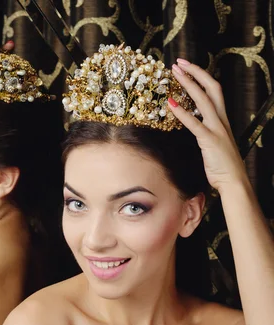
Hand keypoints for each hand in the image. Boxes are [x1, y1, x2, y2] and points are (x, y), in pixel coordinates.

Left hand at [168, 59, 247, 193]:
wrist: (234, 181)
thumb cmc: (223, 166)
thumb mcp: (215, 145)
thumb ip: (207, 133)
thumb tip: (195, 129)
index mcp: (222, 120)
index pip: (214, 90)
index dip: (201, 77)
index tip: (187, 67)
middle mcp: (221, 120)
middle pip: (211, 87)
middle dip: (195, 72)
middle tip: (178, 63)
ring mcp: (216, 129)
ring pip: (203, 99)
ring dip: (188, 84)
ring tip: (174, 74)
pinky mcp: (209, 140)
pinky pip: (195, 123)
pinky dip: (182, 113)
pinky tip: (171, 104)